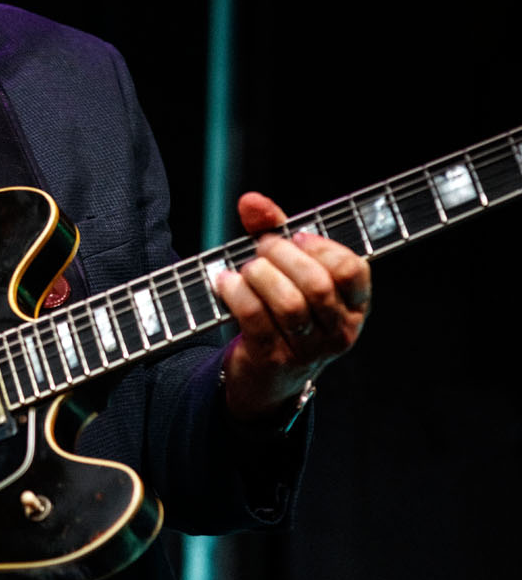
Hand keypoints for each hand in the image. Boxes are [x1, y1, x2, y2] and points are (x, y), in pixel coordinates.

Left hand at [216, 191, 370, 422]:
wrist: (267, 377)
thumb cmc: (282, 311)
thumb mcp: (287, 269)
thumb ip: (274, 230)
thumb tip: (251, 201)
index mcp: (354, 305)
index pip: (352, 270)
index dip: (322, 246)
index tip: (296, 236)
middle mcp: (339, 331)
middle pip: (317, 284)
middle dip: (282, 255)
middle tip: (261, 247)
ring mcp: (308, 350)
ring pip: (288, 304)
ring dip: (260, 275)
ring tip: (245, 268)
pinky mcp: (273, 360)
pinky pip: (255, 319)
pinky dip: (236, 293)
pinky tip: (224, 282)